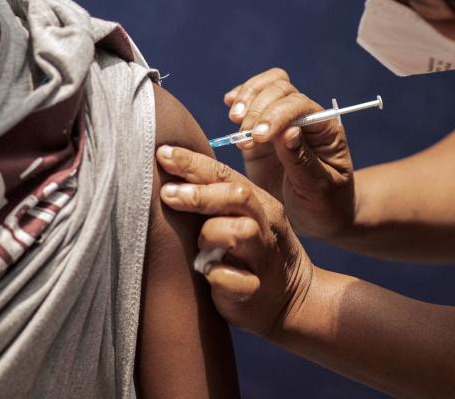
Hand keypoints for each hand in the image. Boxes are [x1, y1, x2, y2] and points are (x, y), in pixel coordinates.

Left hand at [156, 145, 313, 338]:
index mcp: (258, 203)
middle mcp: (264, 226)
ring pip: (240, 232)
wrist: (292, 300)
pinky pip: (234, 280)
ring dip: (211, 234)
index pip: (224, 175)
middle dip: (199, 194)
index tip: (162, 154)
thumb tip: (165, 172)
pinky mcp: (256, 291)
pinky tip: (207, 274)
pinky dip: (216, 275)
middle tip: (167, 193)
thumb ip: (215, 198)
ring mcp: (263, 258)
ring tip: (200, 245)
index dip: (192, 163)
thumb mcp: (241, 219)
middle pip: (236, 197)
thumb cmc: (250, 251)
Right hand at [224, 68, 354, 240]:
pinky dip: (239, 98)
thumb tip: (289, 131)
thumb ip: (303, 161)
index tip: (260, 138)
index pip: (301, 105)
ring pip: (267, 87)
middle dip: (259, 108)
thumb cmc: (325, 205)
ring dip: (247, 98)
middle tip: (246, 138)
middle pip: (281, 89)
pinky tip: (229, 106)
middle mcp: (304, 118)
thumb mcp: (318, 189)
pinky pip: (251, 102)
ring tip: (235, 120)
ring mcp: (281, 122)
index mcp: (325, 129)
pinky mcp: (260, 132)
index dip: (278, 115)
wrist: (315, 218)